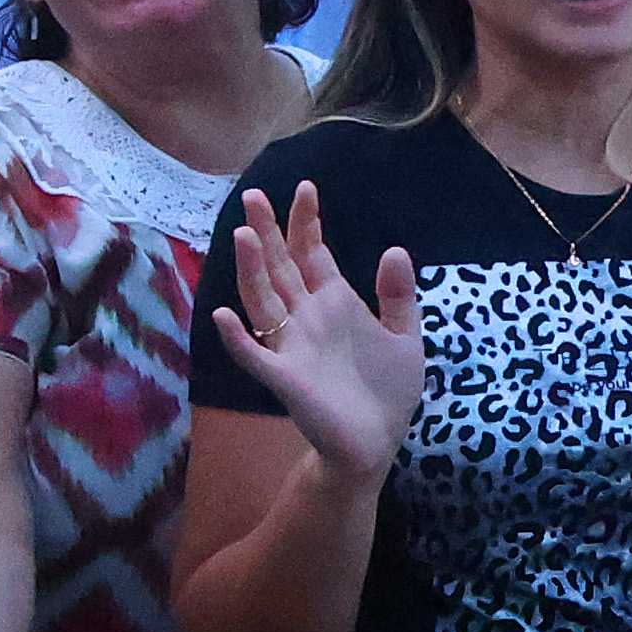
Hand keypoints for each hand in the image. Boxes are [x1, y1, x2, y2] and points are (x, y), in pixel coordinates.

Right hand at [208, 184, 426, 481]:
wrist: (377, 444)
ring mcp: (292, 347)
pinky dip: (238, 339)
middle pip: (281, 268)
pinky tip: (226, 315)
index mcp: (334, 303)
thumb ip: (399, 296)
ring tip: (244, 236)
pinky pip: (255, 356)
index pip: (313, 254)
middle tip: (253, 195)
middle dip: (269, 232)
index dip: (307, 223)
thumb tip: (395, 249)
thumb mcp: (406, 337)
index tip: (306, 188)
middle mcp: (307, 318)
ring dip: (252, 271)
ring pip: (263, 301)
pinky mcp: (286, 379)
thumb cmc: (387, 392)